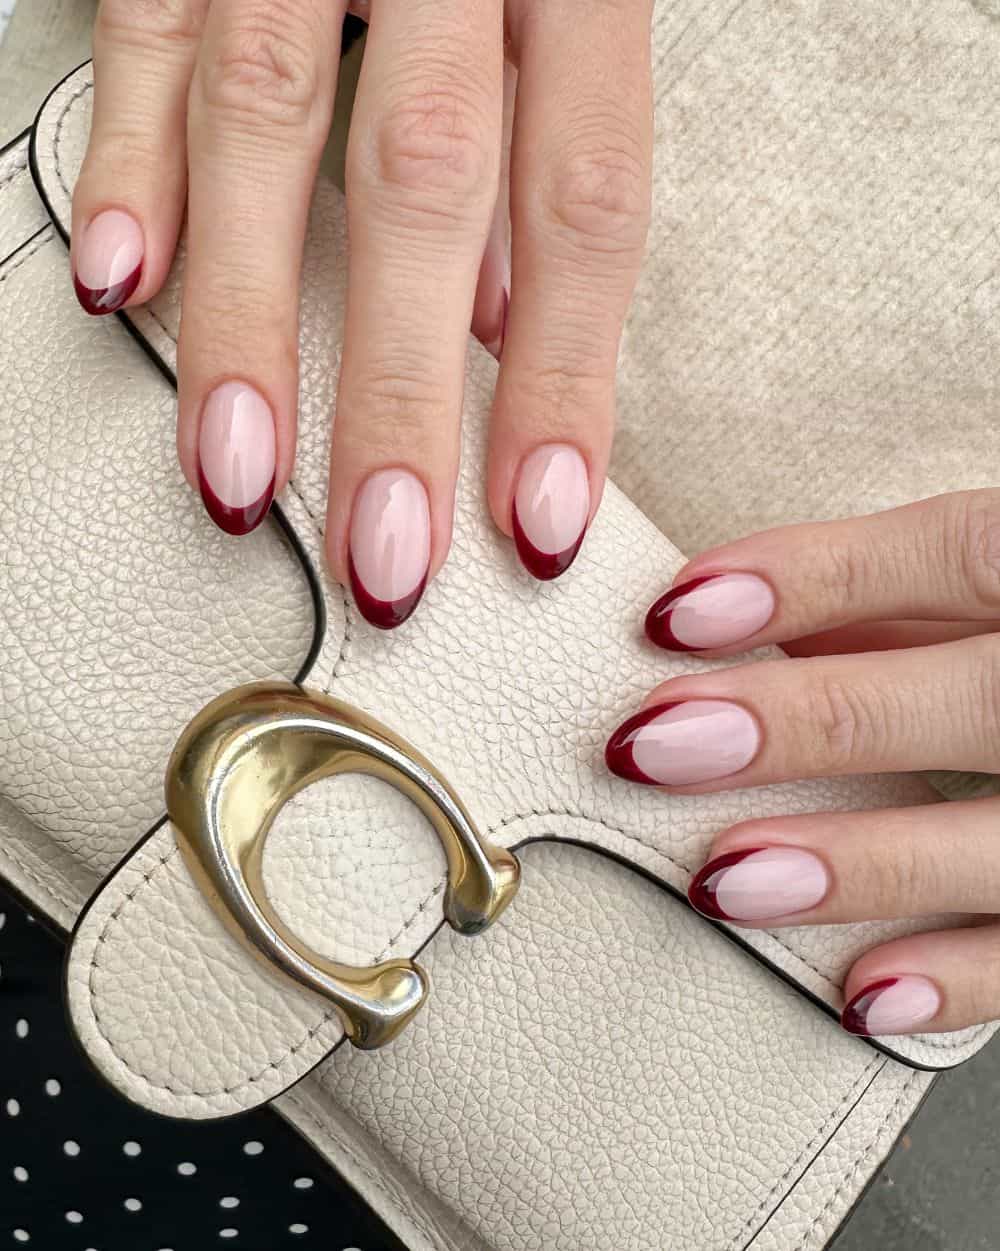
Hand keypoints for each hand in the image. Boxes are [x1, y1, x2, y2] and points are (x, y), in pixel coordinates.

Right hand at [71, 0, 652, 625]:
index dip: (563, 378)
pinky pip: (146, 22)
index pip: (585, 204)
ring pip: (272, 118)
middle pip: (432, 184)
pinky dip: (128, 157)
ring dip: (251, 320)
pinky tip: (124, 281)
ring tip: (242, 472)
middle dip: (401, 394)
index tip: (534, 522)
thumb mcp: (568, 7)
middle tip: (388, 555)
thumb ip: (546, 157)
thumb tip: (511, 326)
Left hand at [606, 489, 999, 1036]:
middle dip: (806, 724)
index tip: (673, 614)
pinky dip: (959, 982)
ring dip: (860, 864)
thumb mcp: (990, 590)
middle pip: (970, 700)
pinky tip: (857, 993)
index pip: (957, 553)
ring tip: (724, 878)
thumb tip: (738, 617)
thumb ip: (889, 594)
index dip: (813, 578)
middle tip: (655, 745)